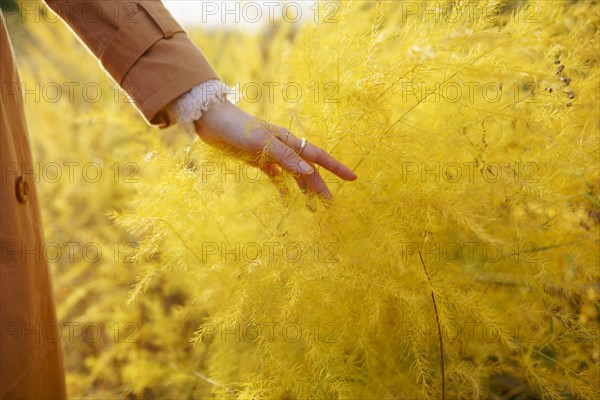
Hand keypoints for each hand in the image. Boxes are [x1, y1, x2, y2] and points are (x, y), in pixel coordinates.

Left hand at [193, 100, 356, 199]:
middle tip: (329, 205)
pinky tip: (287, 199)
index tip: (353, 178)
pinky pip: (276, 177)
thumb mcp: (263, 143)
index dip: (336, 168)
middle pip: (307, 170)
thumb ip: (286, 158)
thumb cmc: (239, 128)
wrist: (212, 121)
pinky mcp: (259, 161)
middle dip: (320, 186)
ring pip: (294, 175)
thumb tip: (310, 172)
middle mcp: (284, 148)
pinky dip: (283, 188)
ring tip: (311, 208)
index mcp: (289, 141)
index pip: (318, 156)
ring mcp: (272, 155)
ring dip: (303, 190)